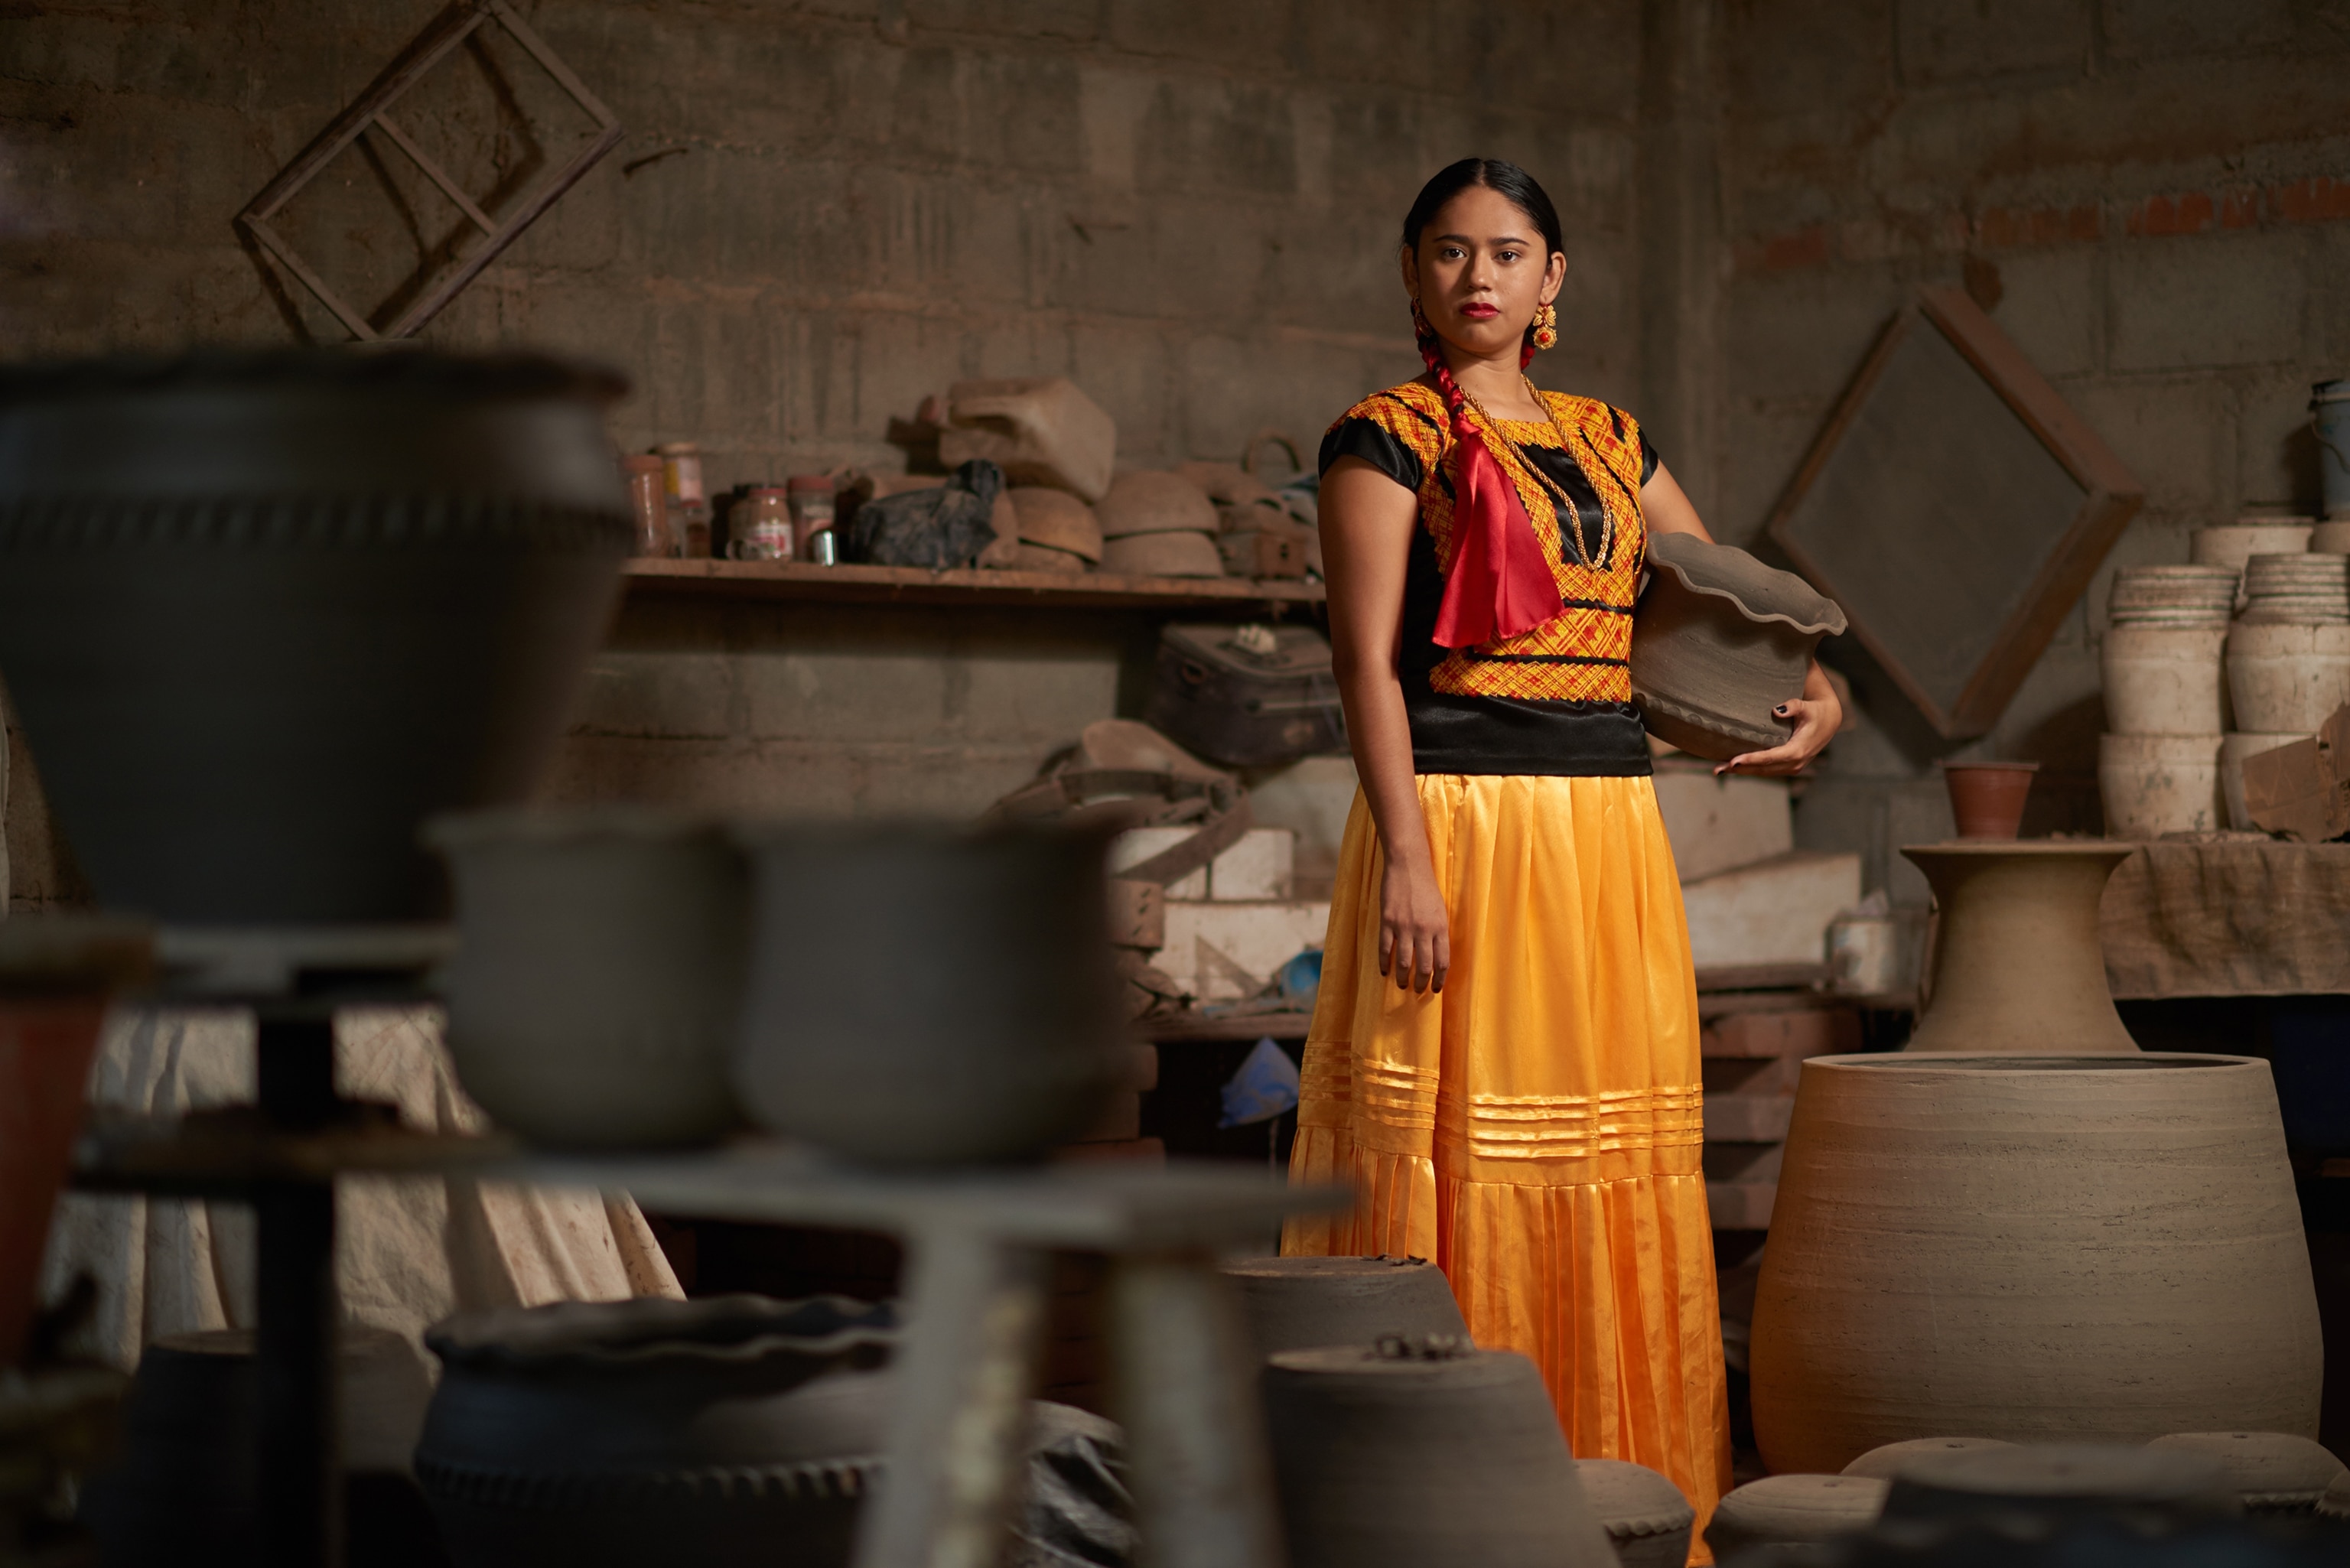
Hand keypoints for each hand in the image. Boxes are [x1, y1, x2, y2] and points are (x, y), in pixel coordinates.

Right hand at [1378, 856, 1449, 993]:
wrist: (1408, 865)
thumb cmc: (1426, 887)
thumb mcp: (1440, 910)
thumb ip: (1438, 933)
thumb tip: (1435, 956)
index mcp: (1441, 927)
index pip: (1443, 962)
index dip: (1440, 980)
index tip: (1436, 989)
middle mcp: (1424, 929)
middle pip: (1424, 967)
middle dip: (1421, 984)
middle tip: (1417, 990)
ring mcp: (1405, 926)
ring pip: (1404, 962)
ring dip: (1403, 978)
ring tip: (1401, 985)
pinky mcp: (1388, 921)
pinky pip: (1385, 949)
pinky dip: (1384, 963)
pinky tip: (1384, 971)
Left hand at [1719, 692, 1841, 776]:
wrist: (1829, 721)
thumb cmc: (1815, 711)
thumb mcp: (1807, 707)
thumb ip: (1793, 706)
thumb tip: (1777, 709)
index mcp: (1797, 750)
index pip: (1770, 758)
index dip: (1751, 760)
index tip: (1733, 761)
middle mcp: (1794, 763)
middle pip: (1762, 769)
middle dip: (1739, 770)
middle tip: (1717, 769)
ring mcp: (1792, 767)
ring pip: (1762, 772)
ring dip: (1741, 772)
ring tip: (1719, 770)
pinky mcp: (1788, 767)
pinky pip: (1766, 771)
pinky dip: (1750, 770)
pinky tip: (1733, 768)